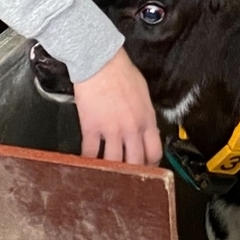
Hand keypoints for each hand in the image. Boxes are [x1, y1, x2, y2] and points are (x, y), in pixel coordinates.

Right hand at [73, 48, 161, 165]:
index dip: (150, 165)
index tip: (145, 168)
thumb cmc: (121, 71)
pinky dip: (87, 162)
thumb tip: (144, 128)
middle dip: (132, 174)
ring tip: (105, 175)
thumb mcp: (143, 93)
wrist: (100, 62)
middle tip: (125, 178)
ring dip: (110, 171)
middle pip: (136, 163)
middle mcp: (131, 129)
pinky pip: (90, 153)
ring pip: (114, 164)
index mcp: (146, 119)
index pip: (154, 152)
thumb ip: (145, 114)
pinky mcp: (91, 128)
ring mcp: (111, 130)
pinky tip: (85, 164)